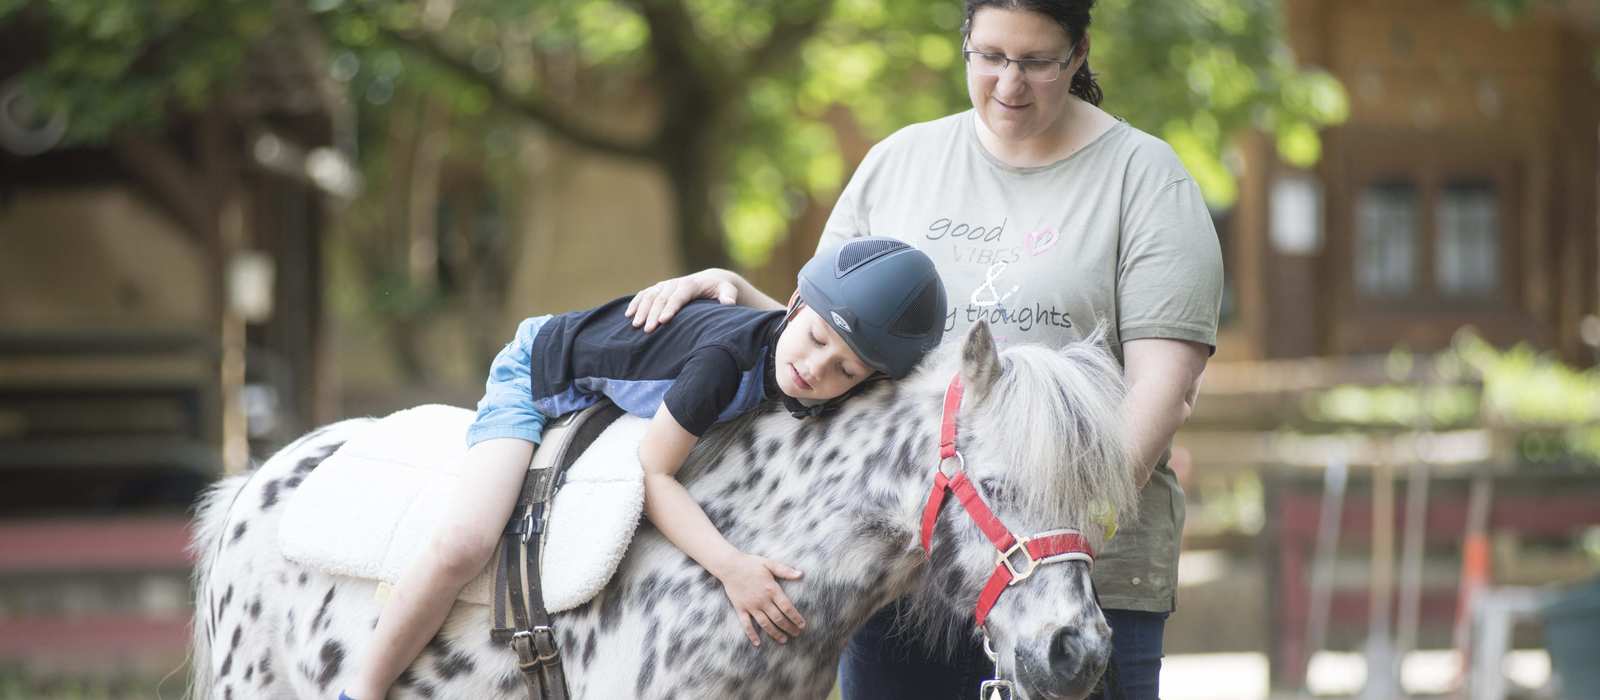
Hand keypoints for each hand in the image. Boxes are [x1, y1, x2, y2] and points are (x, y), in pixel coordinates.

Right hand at [625, 269, 740, 331]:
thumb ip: (728, 296)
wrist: (711, 280)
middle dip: (653, 314)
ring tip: (635, 325)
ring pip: (650, 296)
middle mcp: (675, 283)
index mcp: (691, 284)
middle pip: (661, 298)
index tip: (664, 321)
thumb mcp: (728, 290)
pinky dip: (636, 303)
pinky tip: (628, 315)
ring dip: (641, 310)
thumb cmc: (720, 289)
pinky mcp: (659, 288)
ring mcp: (665, 285)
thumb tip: (728, 303)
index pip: (679, 296)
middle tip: (647, 330)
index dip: (670, 308)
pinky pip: (644, 294)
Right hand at [714, 553, 805, 645]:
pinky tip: (757, 643)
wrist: (729, 566)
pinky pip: (746, 624)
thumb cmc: (751, 563)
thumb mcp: (769, 563)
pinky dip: (751, 634)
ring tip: (784, 640)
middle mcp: (762, 600)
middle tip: (796, 634)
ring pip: (765, 624)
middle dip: (789, 627)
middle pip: (778, 618)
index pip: (787, 607)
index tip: (802, 625)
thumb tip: (801, 574)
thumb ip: (785, 570)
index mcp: (771, 589)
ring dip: (775, 633)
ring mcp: (750, 606)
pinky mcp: (740, 608)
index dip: (796, 617)